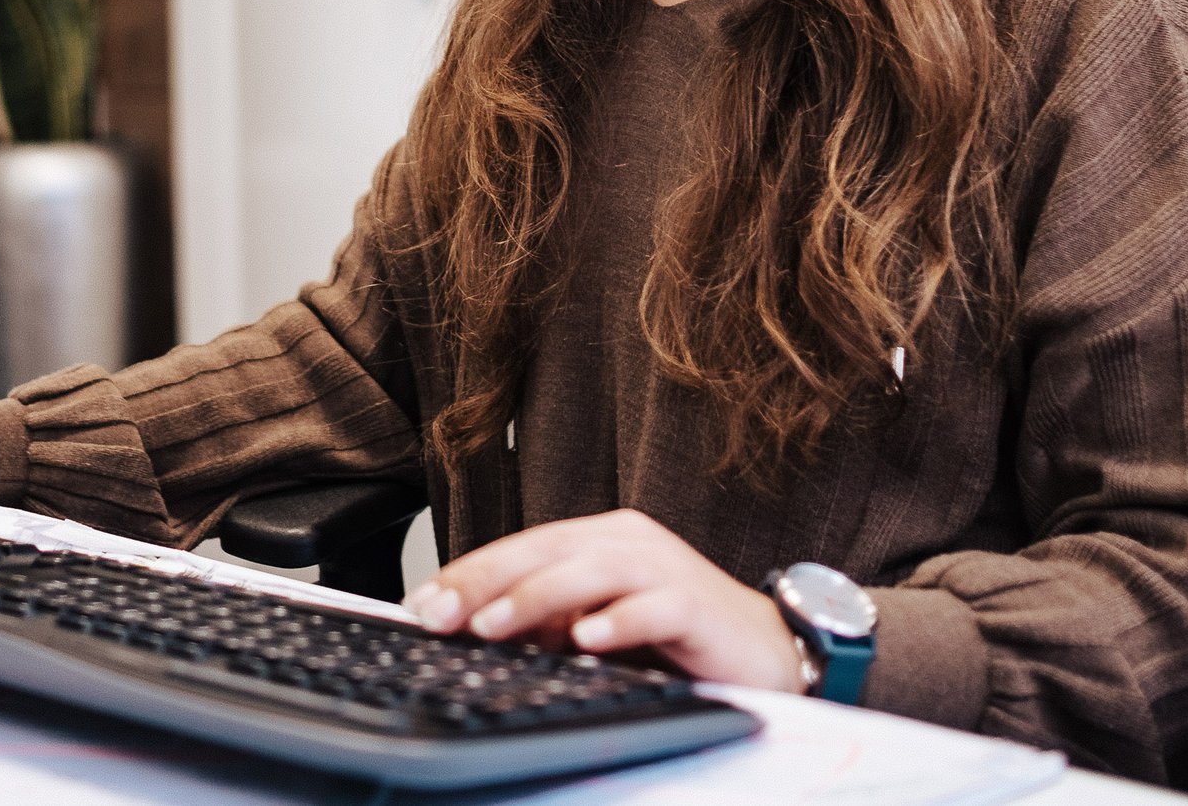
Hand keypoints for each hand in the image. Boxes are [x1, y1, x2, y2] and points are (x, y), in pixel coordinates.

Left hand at [404, 509, 806, 691]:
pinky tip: (587, 638)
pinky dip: (618, 620)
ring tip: (494, 626)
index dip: (468, 573)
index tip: (421, 605)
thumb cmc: (676, 633)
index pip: (522, 547)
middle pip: (546, 550)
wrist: (765, 648)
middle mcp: (628, 542)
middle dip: (486, 581)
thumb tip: (477, 631)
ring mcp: (665, 568)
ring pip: (591, 571)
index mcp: (599, 538)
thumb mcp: (598, 623)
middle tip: (440, 613)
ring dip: (537, 598)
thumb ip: (547, 621)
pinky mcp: (697, 603)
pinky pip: (654, 606)